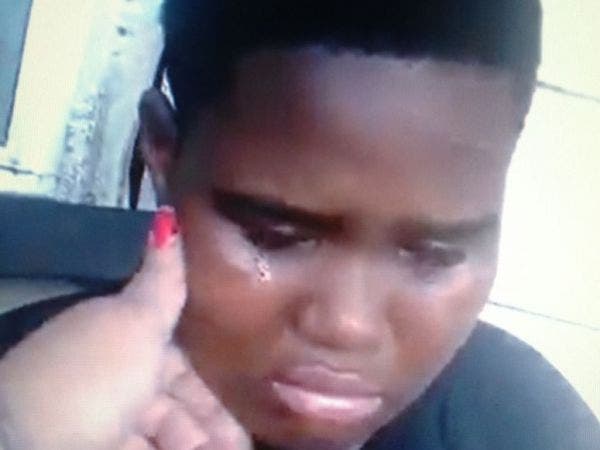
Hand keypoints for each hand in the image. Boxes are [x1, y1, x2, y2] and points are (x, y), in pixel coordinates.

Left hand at [0, 208, 250, 449]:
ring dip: (199, 441)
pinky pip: (147, 449)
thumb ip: (162, 279)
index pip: (182, 361)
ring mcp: (104, 421)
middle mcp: (116, 378)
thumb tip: (167, 214)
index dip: (215, 383)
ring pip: (165, 431)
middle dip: (211, 421)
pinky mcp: (97, 447)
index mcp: (126, 339)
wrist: (23, 438)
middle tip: (240, 445)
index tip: (250, 403)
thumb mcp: (135, 322)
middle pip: (176, 400)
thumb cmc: (93, 375)